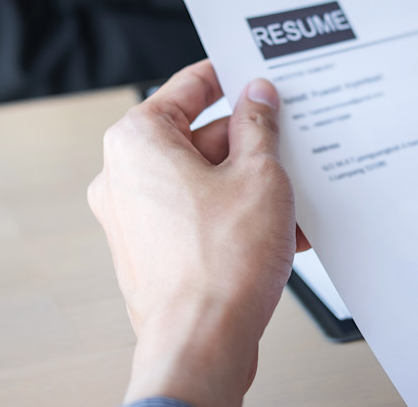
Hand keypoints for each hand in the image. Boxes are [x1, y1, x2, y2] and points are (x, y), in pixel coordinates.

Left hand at [88, 60, 302, 406]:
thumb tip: (259, 98)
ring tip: (294, 196)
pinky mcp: (150, 252)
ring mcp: (133, 218)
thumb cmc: (217, 267)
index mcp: (137, 141)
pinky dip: (235, 217)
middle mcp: (123, 176)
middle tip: (291, 142)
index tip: (256, 74)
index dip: (230, 77)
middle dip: (250, 143)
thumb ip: (260, 127)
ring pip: (201, 181)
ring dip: (249, 185)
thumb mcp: (259, 176)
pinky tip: (282, 230)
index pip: (188, 86)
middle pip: (197, 137)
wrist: (202, 343)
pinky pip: (197, 217)